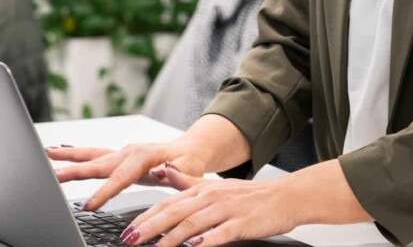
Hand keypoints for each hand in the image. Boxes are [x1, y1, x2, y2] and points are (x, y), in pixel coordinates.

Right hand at [45, 141, 207, 210]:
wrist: (190, 149)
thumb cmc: (190, 161)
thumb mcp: (190, 168)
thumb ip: (174, 172)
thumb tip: (156, 172)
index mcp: (143, 156)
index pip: (119, 178)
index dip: (103, 193)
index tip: (88, 206)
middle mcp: (128, 151)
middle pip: (97, 163)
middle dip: (74, 171)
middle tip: (52, 177)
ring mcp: (120, 152)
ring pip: (90, 155)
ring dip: (67, 156)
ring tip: (45, 154)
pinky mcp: (117, 156)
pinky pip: (92, 155)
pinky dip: (74, 154)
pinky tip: (58, 152)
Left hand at [123, 160, 371, 245]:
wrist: (285, 196)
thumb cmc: (249, 196)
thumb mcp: (214, 186)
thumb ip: (185, 182)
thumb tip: (161, 173)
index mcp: (201, 190)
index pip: (167, 204)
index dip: (145, 217)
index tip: (127, 231)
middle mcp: (210, 197)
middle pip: (174, 213)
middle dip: (149, 228)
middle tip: (130, 241)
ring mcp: (226, 210)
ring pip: (193, 224)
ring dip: (171, 238)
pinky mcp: (242, 223)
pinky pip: (221, 233)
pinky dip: (207, 241)